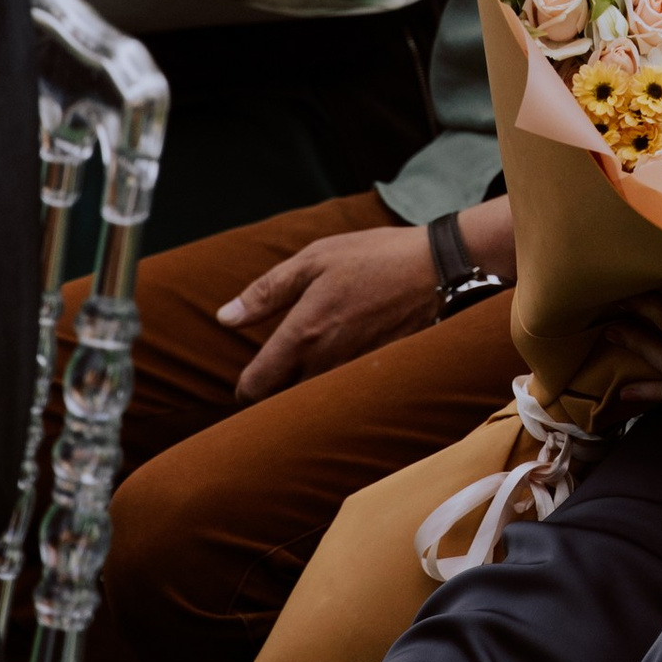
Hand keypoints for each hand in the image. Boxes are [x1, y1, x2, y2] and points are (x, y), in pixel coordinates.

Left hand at [216, 222, 440, 401]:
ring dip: (304, 392)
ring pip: (313, 402)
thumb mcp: (312, 259)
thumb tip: (225, 318)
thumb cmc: (373, 257)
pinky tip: (341, 364)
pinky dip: (335, 388)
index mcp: (303, 334)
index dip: (244, 388)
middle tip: (276, 373)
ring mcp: (353, 373)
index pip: (256, 388)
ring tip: (307, 370)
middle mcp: (326, 362)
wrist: (437, 269)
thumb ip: (265, 291)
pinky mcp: (377, 375)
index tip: (249, 379)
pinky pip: (344, 393)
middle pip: (282, 403)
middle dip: (274, 393)